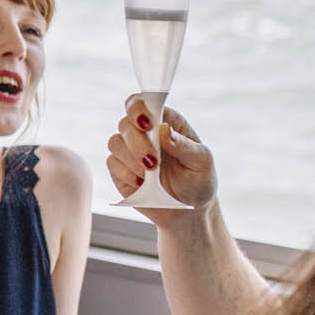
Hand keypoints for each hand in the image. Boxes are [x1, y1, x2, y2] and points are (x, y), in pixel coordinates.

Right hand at [105, 96, 216, 226]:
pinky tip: (142, 184)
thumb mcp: (202, 162)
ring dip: (131, 159)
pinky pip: (112, 164)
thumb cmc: (199, 181)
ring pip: (115, 142)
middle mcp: (145, 133)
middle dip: (137, 143)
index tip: (146, 124)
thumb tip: (163, 130)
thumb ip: (184, 144)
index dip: (138, 108)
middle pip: (125, 123)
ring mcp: (130, 151)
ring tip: (150, 176)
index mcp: (166, 122)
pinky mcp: (120, 170)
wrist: (188, 211)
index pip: (142, 102)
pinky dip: (126, 174)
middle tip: (153, 163)